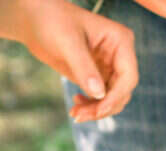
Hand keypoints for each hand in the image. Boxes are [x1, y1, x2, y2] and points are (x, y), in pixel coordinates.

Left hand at [17, 0, 137, 122]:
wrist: (37, 20)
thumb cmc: (54, 22)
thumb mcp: (68, 44)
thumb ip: (84, 68)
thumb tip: (99, 94)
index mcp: (120, 41)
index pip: (128, 76)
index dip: (116, 97)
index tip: (98, 111)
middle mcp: (119, 55)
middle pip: (122, 91)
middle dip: (104, 107)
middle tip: (79, 115)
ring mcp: (108, 66)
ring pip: (112, 98)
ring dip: (96, 110)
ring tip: (75, 113)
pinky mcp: (96, 75)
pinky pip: (101, 98)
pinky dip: (91, 106)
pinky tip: (76, 103)